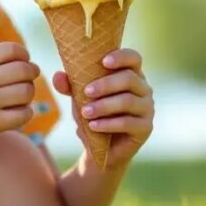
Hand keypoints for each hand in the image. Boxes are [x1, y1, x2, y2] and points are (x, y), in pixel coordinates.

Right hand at [0, 42, 38, 153]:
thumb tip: (28, 61)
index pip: (11, 49)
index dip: (25, 55)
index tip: (25, 62)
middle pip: (24, 69)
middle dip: (32, 74)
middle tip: (28, 81)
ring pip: (27, 91)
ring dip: (29, 95)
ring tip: (20, 99)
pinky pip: (24, 114)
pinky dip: (25, 113)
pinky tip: (16, 113)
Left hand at [53, 48, 153, 170]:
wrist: (101, 148)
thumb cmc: (94, 114)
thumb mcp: (80, 98)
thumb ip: (70, 86)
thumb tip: (58, 75)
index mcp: (130, 74)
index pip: (133, 58)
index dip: (121, 57)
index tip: (103, 62)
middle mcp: (143, 88)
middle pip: (130, 78)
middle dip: (106, 84)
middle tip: (86, 91)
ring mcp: (147, 108)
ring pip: (128, 101)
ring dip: (104, 105)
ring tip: (85, 112)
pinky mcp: (146, 128)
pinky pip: (128, 123)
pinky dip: (108, 124)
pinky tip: (93, 126)